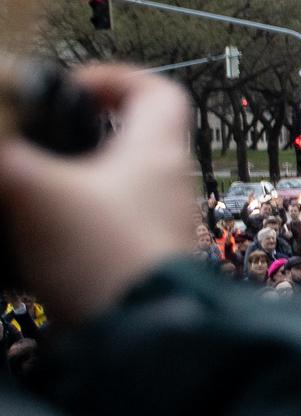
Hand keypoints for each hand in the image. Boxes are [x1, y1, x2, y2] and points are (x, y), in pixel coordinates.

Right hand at [0, 67, 195, 320]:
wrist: (140, 338)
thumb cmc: (100, 252)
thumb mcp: (29, 191)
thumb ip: (0, 155)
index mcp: (157, 153)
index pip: (160, 92)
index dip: (116, 77)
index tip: (71, 88)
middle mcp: (169, 187)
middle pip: (133, 142)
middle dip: (81, 137)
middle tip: (34, 143)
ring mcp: (159, 230)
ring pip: (115, 190)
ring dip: (71, 186)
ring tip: (24, 191)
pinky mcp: (140, 266)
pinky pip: (106, 232)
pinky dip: (71, 228)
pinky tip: (31, 242)